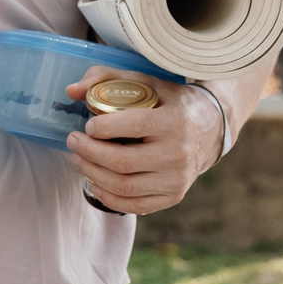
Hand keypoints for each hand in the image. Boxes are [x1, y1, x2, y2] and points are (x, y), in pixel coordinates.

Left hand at [61, 65, 221, 214]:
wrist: (211, 129)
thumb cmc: (172, 103)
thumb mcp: (147, 83)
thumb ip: (108, 79)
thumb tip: (72, 91)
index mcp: (175, 121)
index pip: (132, 126)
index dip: (103, 128)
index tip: (87, 126)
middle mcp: (178, 153)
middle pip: (122, 161)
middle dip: (89, 152)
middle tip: (73, 141)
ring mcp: (177, 179)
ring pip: (124, 186)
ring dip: (92, 173)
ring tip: (78, 159)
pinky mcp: (173, 196)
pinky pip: (133, 204)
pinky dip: (107, 196)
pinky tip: (93, 182)